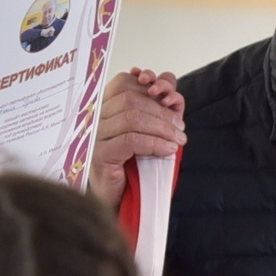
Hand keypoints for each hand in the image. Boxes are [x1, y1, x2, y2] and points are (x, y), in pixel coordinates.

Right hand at [91, 69, 184, 210]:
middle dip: (162, 111)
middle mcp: (95, 118)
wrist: (123, 197)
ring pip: (131, 118)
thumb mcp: (153, 127)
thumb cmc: (136, 162)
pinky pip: (130, 140)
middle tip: (181, 127)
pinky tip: (168, 149)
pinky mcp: (99, 156)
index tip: (169, 98)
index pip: (123, 83)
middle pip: (131, 99)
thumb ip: (159, 102)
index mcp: (104, 107)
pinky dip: (154, 143)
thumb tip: (167, 77)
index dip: (148, 85)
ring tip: (178, 140)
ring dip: (162, 128)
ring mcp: (94, 137)